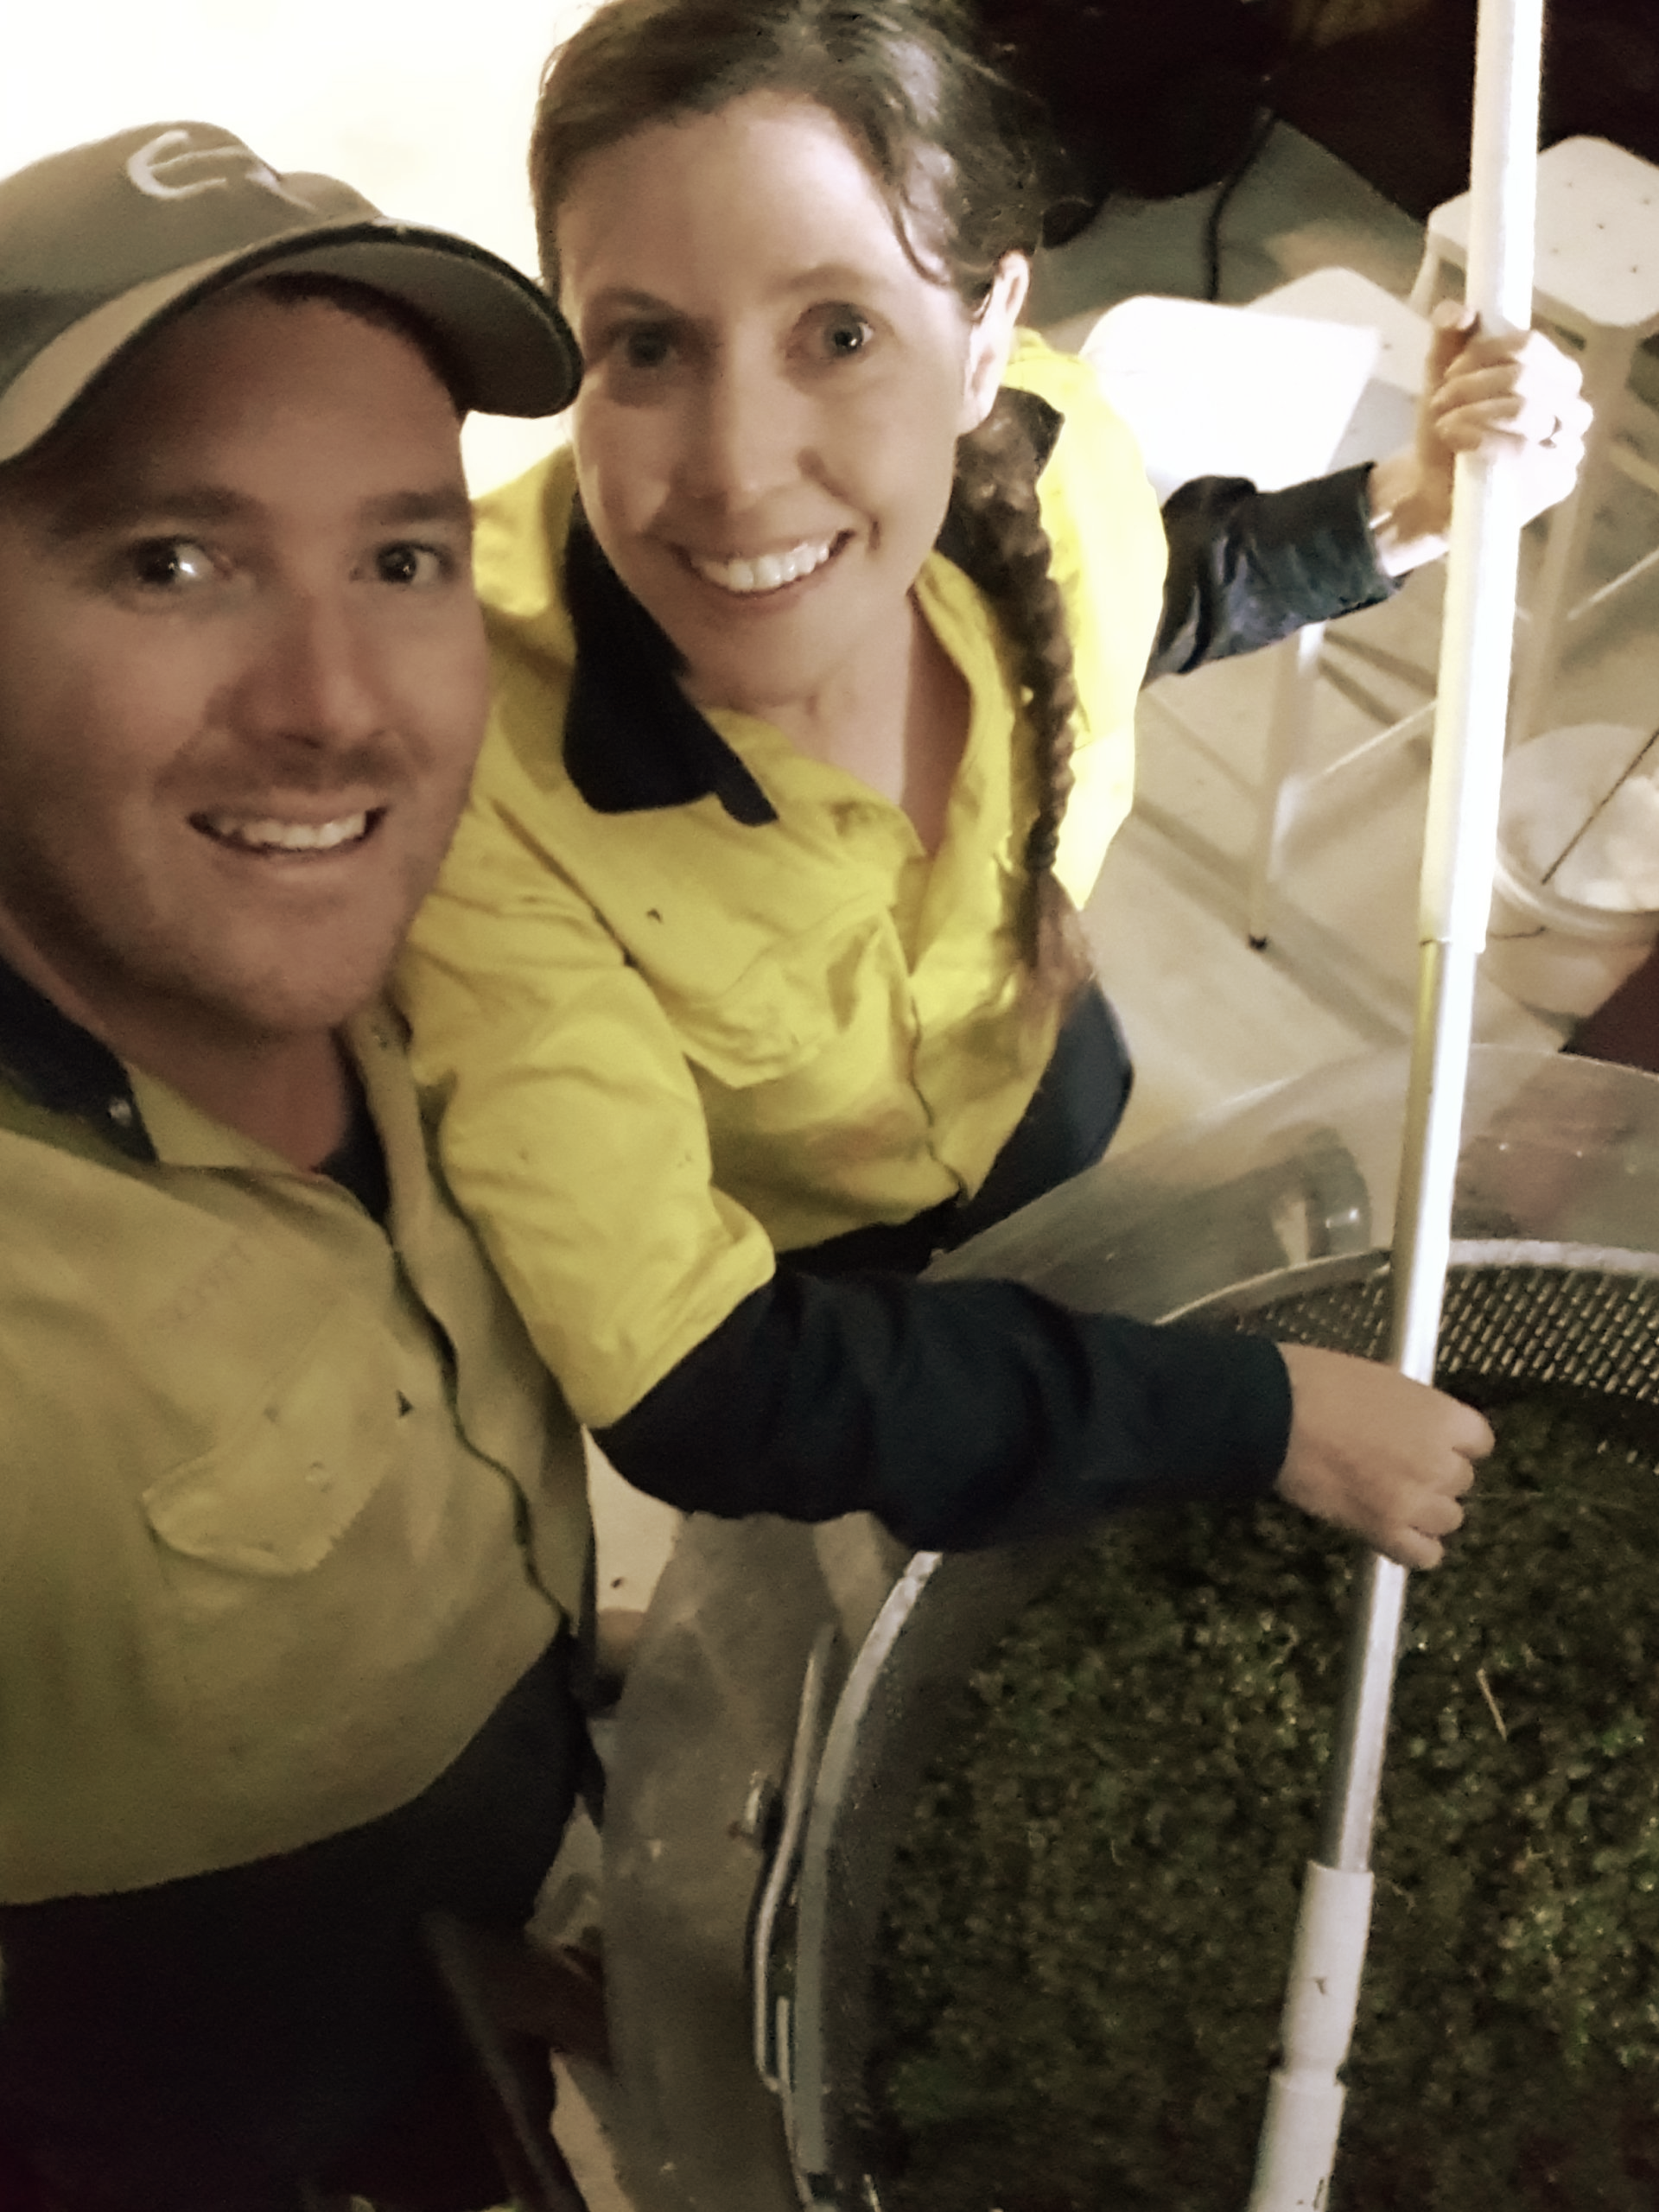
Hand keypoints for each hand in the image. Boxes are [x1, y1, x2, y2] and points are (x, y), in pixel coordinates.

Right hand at [1272, 1342, 1491, 1567]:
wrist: (1274, 1414)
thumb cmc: (1320, 1382)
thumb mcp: (1384, 1380)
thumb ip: (1414, 1410)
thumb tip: (1416, 1425)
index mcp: (1443, 1417)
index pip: (1479, 1441)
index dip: (1454, 1441)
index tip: (1432, 1439)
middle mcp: (1439, 1462)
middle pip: (1461, 1481)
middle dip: (1436, 1473)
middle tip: (1399, 1463)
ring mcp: (1413, 1500)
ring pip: (1448, 1519)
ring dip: (1426, 1510)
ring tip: (1393, 1497)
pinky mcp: (1383, 1530)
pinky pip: (1423, 1555)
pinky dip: (1415, 1547)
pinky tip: (1395, 1532)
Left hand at [1367, 302, 1591, 574]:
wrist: (1433, 491)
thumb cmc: (1450, 431)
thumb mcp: (1442, 380)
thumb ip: (1448, 339)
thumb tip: (1460, 310)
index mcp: (1555, 376)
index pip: (1530, 346)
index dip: (1485, 352)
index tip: (1450, 370)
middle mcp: (1571, 409)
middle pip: (1527, 378)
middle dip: (1474, 386)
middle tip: (1440, 400)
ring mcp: (1568, 448)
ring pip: (1527, 411)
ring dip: (1474, 412)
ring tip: (1444, 423)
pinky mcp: (1556, 482)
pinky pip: (1524, 452)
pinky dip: (1483, 440)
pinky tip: (1456, 441)